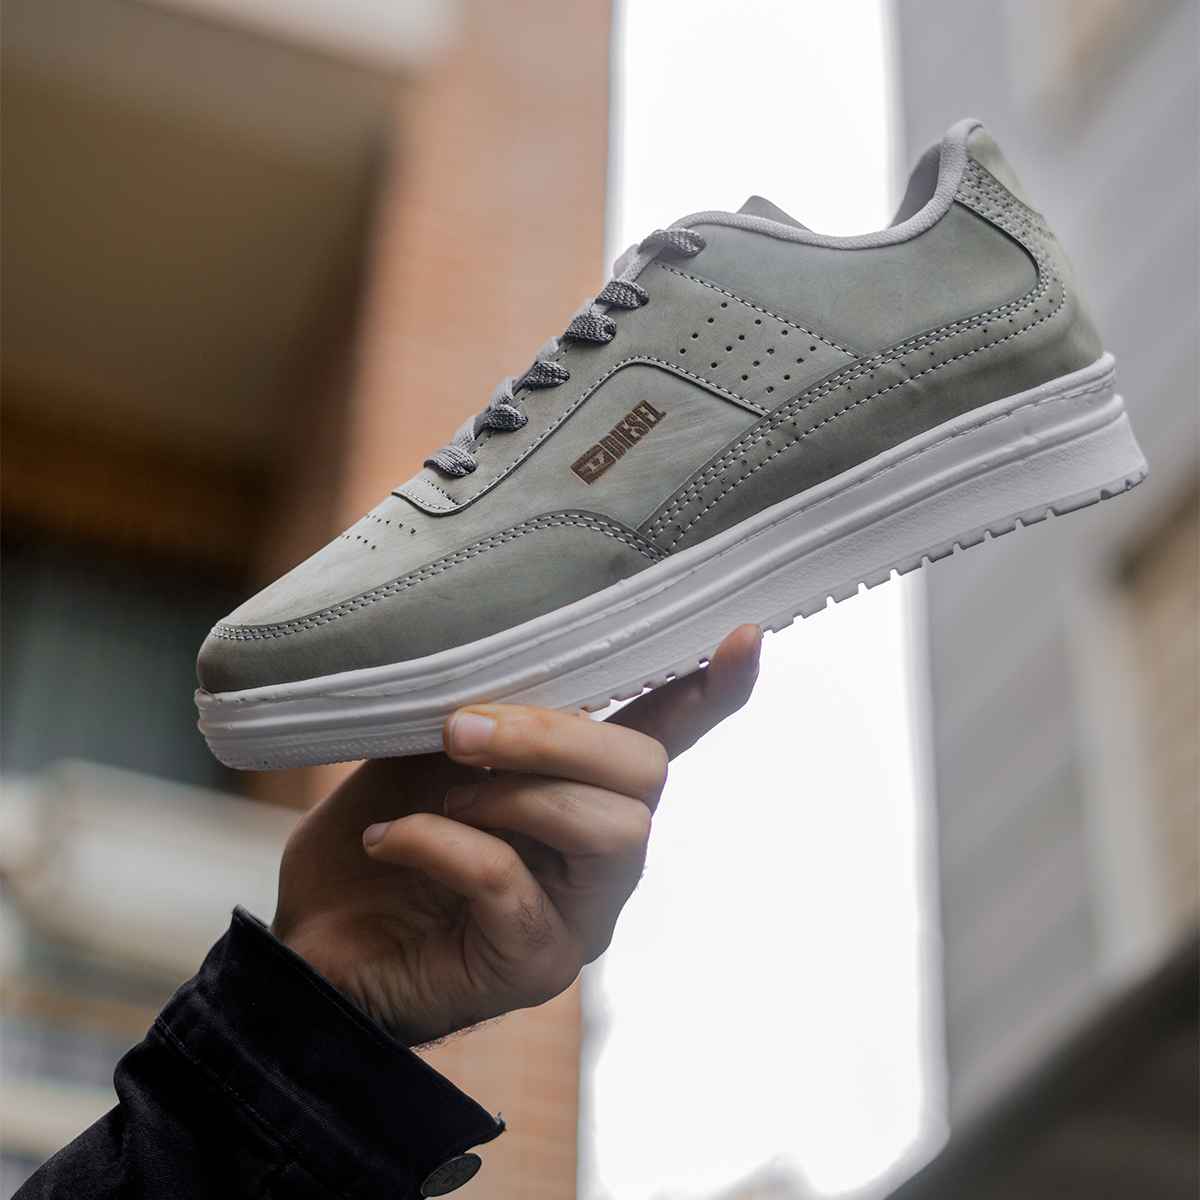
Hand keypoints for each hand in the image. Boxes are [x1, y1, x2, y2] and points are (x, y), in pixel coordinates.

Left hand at [271, 625, 761, 1044]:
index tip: (746, 636)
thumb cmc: (384, 835)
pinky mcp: (532, 966)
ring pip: (609, 830)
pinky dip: (444, 843)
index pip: (665, 737)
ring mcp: (579, 917)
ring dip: (516, 791)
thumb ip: (489, 712)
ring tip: (444, 787)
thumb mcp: (431, 752)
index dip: (711, 690)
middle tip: (462, 728)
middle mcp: (601, 856)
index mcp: (585, 792)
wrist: (313, 940)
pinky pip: (511, 883)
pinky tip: (391, 838)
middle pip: (643, 774)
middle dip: (555, 737)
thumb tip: (519, 648)